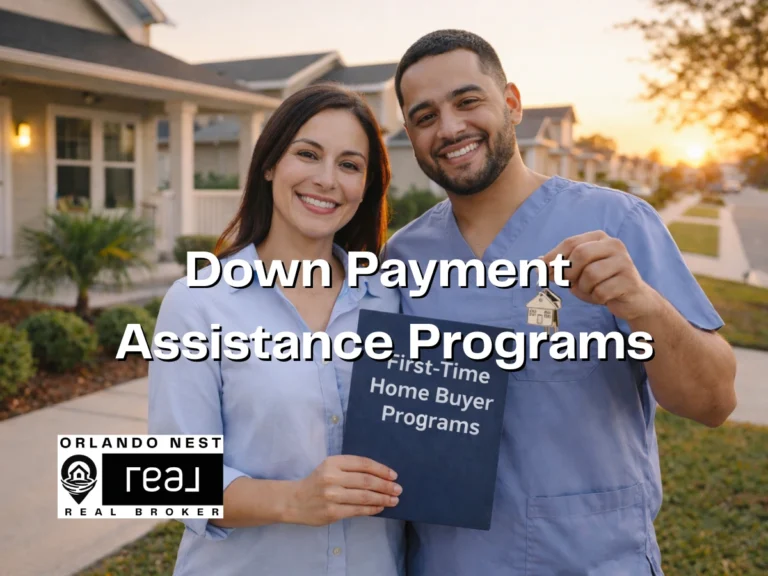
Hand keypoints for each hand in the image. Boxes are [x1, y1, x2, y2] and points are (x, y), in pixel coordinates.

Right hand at [285, 455, 401, 525]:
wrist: (294, 501)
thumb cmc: (317, 482)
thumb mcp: (330, 467)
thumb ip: (350, 469)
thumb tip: (380, 475)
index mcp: (333, 462)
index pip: (363, 463)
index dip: (381, 469)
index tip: (393, 475)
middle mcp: (332, 477)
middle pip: (366, 480)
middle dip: (385, 485)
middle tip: (398, 489)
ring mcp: (332, 496)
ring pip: (364, 496)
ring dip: (382, 498)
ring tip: (394, 500)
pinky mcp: (332, 512)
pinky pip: (358, 510)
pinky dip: (372, 509)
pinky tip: (380, 507)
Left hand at [540, 230, 660, 321]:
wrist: (634, 299)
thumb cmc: (601, 283)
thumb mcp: (577, 272)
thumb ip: (558, 266)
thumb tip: (536, 263)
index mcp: (599, 238)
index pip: (571, 242)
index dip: (553, 257)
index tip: (543, 270)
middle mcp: (614, 245)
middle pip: (580, 255)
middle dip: (569, 273)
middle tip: (569, 284)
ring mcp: (624, 262)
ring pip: (590, 275)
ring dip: (584, 288)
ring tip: (591, 290)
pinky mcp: (630, 281)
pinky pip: (601, 292)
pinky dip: (596, 298)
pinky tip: (604, 297)